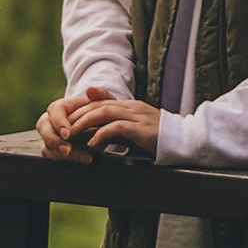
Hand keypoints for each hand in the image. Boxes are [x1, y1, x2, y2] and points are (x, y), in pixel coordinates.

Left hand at [36, 86, 161, 161]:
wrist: (184, 142)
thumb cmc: (158, 140)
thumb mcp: (134, 132)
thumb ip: (116, 129)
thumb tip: (93, 134)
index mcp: (130, 106)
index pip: (100, 102)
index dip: (81, 110)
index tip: (66, 121)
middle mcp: (132, 107)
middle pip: (98, 105)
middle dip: (78, 115)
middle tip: (62, 127)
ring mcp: (138, 116)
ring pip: (105, 113)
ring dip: (85, 123)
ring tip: (72, 134)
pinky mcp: (142, 129)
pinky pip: (118, 128)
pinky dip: (102, 135)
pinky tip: (92, 145)